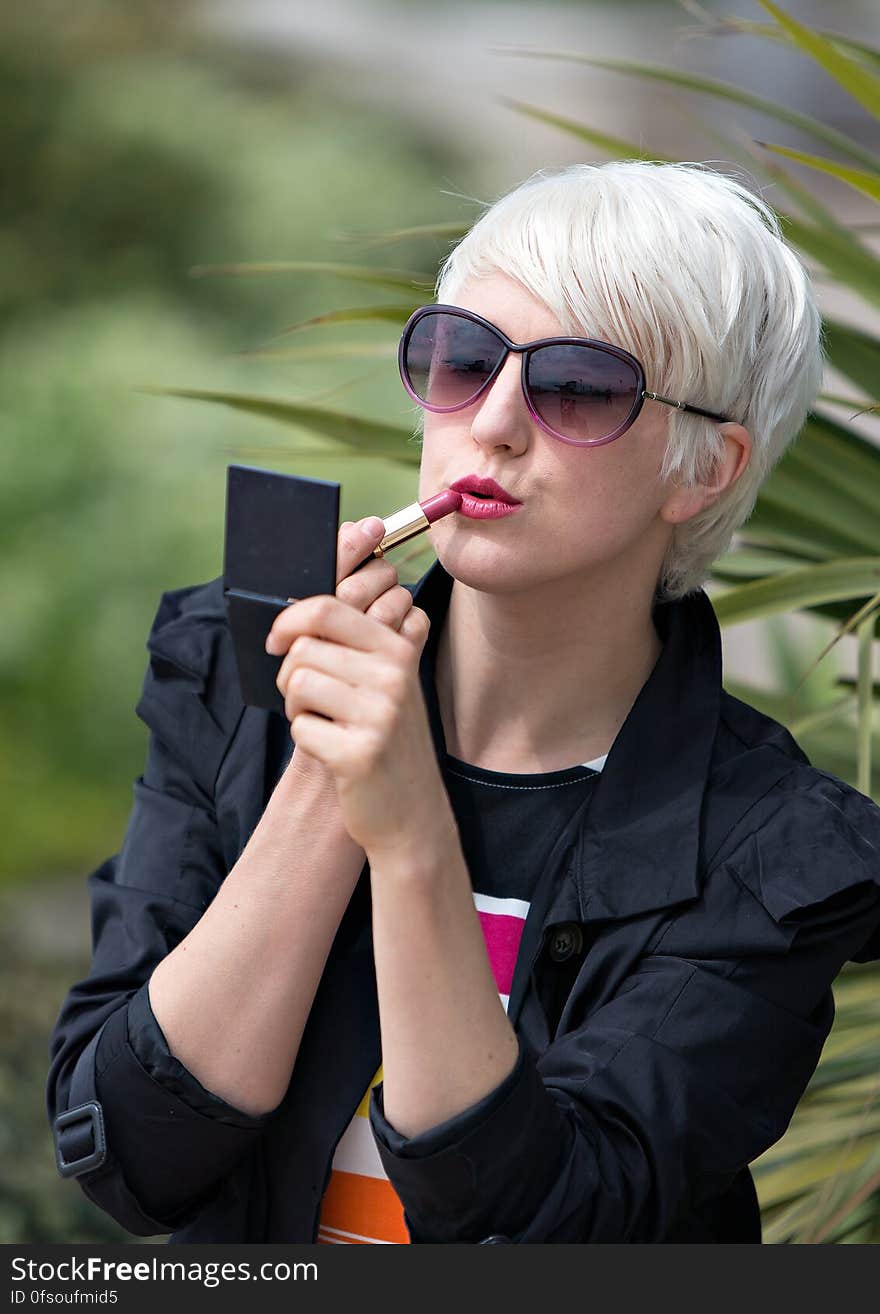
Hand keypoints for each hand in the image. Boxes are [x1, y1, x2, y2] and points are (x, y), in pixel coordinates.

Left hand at [279, 516, 415, 784]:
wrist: (411, 810)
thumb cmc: (386, 738)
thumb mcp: (386, 682)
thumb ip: (354, 643)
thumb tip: (293, 611)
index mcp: (397, 649)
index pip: (327, 609)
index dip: (288, 619)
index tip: (277, 640)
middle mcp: (394, 676)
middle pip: (303, 648)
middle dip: (290, 674)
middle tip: (308, 699)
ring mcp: (380, 714)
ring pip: (297, 683)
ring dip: (295, 707)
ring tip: (321, 722)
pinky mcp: (360, 753)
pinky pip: (300, 727)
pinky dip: (305, 739)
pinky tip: (331, 749)